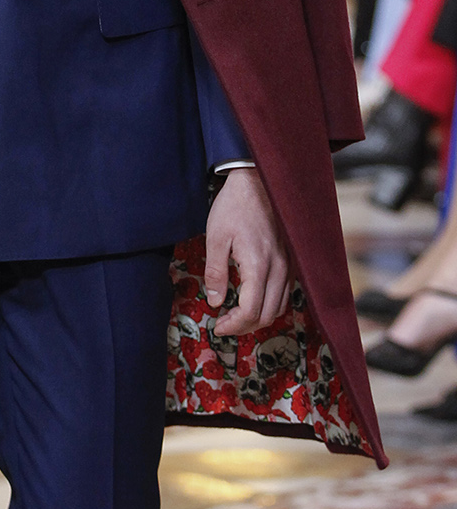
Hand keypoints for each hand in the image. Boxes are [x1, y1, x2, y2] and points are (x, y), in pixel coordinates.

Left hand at [204, 167, 289, 335]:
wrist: (257, 181)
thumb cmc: (234, 207)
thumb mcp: (216, 237)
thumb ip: (216, 272)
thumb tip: (215, 302)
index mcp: (259, 265)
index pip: (251, 311)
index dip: (234, 325)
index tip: (218, 326)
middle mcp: (280, 268)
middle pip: (268, 314)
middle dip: (245, 326)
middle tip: (225, 324)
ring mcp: (289, 265)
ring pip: (280, 306)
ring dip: (259, 317)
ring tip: (237, 315)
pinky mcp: (292, 260)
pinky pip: (285, 292)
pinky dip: (270, 303)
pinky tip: (254, 298)